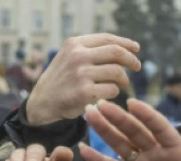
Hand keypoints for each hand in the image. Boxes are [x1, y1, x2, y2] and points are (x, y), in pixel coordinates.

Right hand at [26, 34, 140, 124]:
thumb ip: (91, 50)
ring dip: (123, 79)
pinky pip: (112, 90)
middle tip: (137, 67)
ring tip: (120, 84)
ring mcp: (81, 74)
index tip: (136, 49)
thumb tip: (125, 48)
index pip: (107, 39)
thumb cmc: (62, 80)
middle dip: (131, 60)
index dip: (125, 43)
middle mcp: (78, 56)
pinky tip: (107, 95)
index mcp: (75, 44)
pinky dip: (114, 92)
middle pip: (116, 52)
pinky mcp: (85, 93)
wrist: (43, 102)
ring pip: (117, 72)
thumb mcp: (70, 57)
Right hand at [80, 99, 180, 160]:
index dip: (147, 115)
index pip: (159, 127)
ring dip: (105, 130)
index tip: (132, 103)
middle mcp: (155, 150)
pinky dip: (98, 159)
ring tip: (89, 115)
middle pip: (135, 131)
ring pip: (120, 143)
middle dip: (118, 118)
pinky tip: (83, 149)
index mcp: (174, 146)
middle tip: (100, 103)